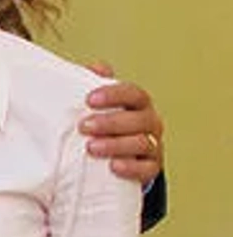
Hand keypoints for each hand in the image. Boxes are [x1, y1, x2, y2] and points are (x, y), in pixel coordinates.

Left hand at [80, 65, 163, 185]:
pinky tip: (114, 166)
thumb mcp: (97, 105)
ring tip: (91, 147)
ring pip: (143, 143)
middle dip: (110, 122)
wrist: (115, 155)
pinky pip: (147, 169)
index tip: (89, 99)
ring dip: (116, 145)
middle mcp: (150, 122)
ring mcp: (154, 145)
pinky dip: (131, 168)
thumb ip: (94, 84)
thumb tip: (94, 67)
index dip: (113, 95)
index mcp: (138, 103)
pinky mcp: (151, 167)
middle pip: (139, 119)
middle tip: (84, 126)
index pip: (133, 93)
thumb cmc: (105, 123)